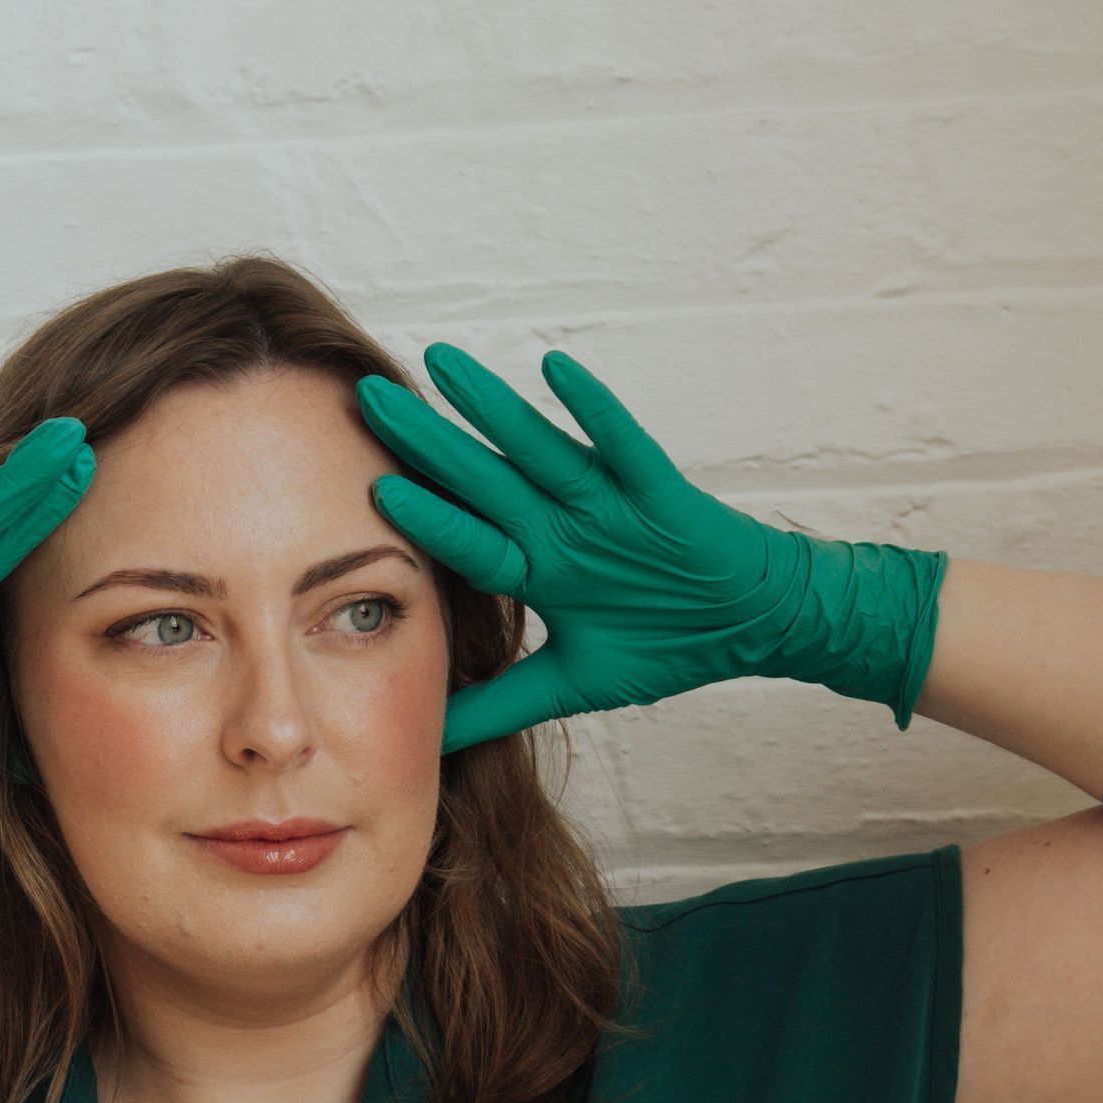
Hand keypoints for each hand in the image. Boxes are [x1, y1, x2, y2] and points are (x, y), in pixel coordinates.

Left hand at [356, 343, 945, 754]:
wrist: (748, 623)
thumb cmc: (665, 644)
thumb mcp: (569, 686)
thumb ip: (498, 704)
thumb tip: (429, 741)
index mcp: (538, 567)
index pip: (463, 535)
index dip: (414, 512)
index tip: (354, 484)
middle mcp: (561, 526)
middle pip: (480, 478)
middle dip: (425, 440)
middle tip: (364, 396)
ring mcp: (607, 504)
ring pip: (536, 448)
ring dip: (489, 406)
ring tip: (438, 361)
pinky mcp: (657, 492)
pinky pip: (620, 445)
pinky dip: (591, 410)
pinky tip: (553, 368)